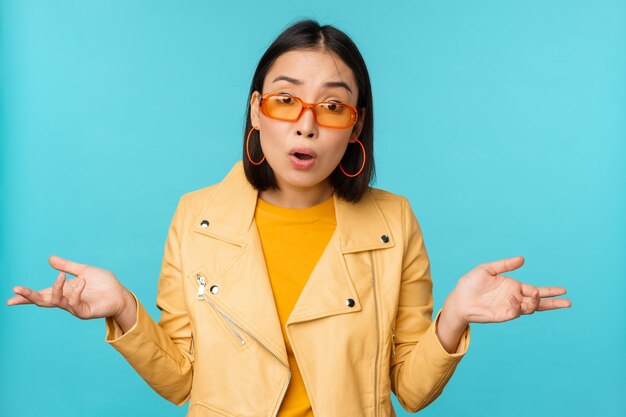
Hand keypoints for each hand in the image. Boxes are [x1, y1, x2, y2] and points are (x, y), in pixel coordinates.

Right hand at [6, 255, 133, 320]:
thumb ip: (67, 266)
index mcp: (63, 291)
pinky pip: (74, 304)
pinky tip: (82, 282)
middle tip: (17, 290)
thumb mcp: (83, 270)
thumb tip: (50, 258)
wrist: (119, 293)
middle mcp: (65, 300)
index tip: (10, 298)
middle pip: (42, 301)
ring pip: (56, 302)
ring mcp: (74, 308)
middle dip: (29, 296)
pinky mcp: (84, 312)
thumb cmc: (103, 284)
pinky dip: (76, 292)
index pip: (41, 294)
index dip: (26, 296)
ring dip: (56, 288)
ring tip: (61, 276)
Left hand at [445, 256, 571, 324]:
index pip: (536, 290)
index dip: (550, 291)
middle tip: (569, 302)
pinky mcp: (503, 315)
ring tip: (535, 294)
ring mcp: (510, 307)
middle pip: (539, 302)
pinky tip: (515, 299)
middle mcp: (515, 298)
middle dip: (553, 302)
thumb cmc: (471, 284)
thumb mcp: (487, 269)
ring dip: (535, 302)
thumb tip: (523, 259)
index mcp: (514, 287)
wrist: (459, 299)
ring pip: (530, 307)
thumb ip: (505, 264)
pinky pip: (517, 311)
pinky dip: (520, 305)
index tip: (564, 290)